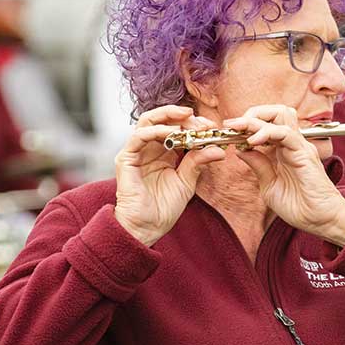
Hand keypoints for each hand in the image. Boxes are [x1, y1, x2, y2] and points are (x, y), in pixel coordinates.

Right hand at [114, 105, 226, 245]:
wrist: (147, 228)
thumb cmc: (164, 207)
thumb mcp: (187, 181)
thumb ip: (199, 162)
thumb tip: (219, 149)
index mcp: (164, 152)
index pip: (177, 128)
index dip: (194, 124)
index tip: (211, 127)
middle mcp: (149, 148)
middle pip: (162, 119)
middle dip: (182, 116)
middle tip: (201, 121)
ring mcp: (136, 151)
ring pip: (148, 121)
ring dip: (169, 117)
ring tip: (187, 121)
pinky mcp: (126, 159)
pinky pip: (138, 137)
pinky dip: (155, 131)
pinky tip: (171, 132)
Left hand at [224, 105, 344, 245]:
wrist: (321, 220)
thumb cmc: (299, 207)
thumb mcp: (269, 186)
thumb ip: (258, 165)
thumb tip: (240, 149)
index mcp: (284, 150)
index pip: (267, 123)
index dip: (246, 124)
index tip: (228, 131)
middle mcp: (292, 144)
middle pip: (275, 112)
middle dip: (251, 114)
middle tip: (233, 125)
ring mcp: (299, 146)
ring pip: (281, 114)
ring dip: (257, 118)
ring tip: (239, 128)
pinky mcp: (304, 152)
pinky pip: (285, 133)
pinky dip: (266, 132)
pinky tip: (252, 141)